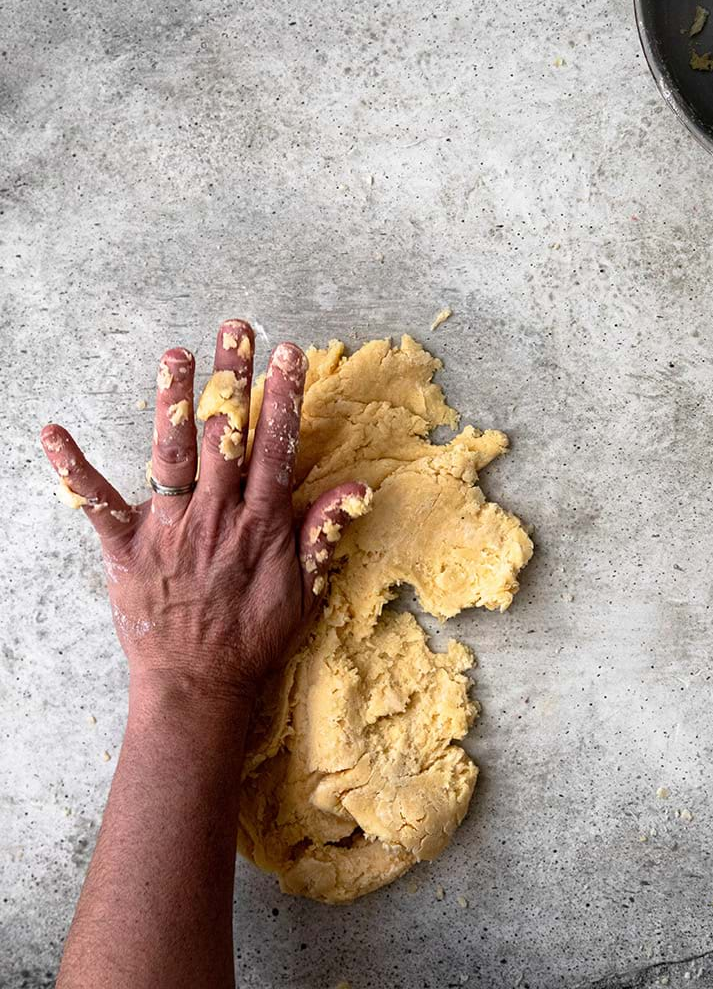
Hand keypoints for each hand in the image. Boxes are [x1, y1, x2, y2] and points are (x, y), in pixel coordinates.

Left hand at [41, 319, 369, 702]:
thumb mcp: (305, 590)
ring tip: (175, 356)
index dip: (283, 398)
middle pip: (227, 435)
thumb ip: (322, 533)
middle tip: (235, 329)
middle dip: (232, 378)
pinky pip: (97, 504)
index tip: (288, 355)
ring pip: (174, 455)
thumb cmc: (253, 638)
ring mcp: (170, 530)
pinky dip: (75, 470)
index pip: (275, 447)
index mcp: (261, 523)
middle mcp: (216, 516)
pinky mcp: (127, 549)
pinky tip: (54, 433)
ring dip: (174, 403)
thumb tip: (356, 487)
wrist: (200, 686)